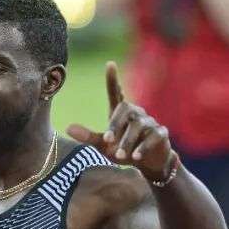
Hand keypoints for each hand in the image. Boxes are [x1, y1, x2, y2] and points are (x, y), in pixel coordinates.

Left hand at [67, 61, 174, 180]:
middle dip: (115, 124)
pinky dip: (143, 147)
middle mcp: (136, 113)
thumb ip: (88, 136)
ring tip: (119, 156)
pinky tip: (135, 158)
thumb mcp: (103, 145)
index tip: (110, 64)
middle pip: (126, 108)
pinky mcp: (161, 134)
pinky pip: (153, 137)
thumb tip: (67, 128)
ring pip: (138, 126)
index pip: (116, 92)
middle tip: (107, 140)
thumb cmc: (122, 150)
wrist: (148, 164)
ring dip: (127, 141)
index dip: (112, 80)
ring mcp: (150, 122)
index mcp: (121, 113)